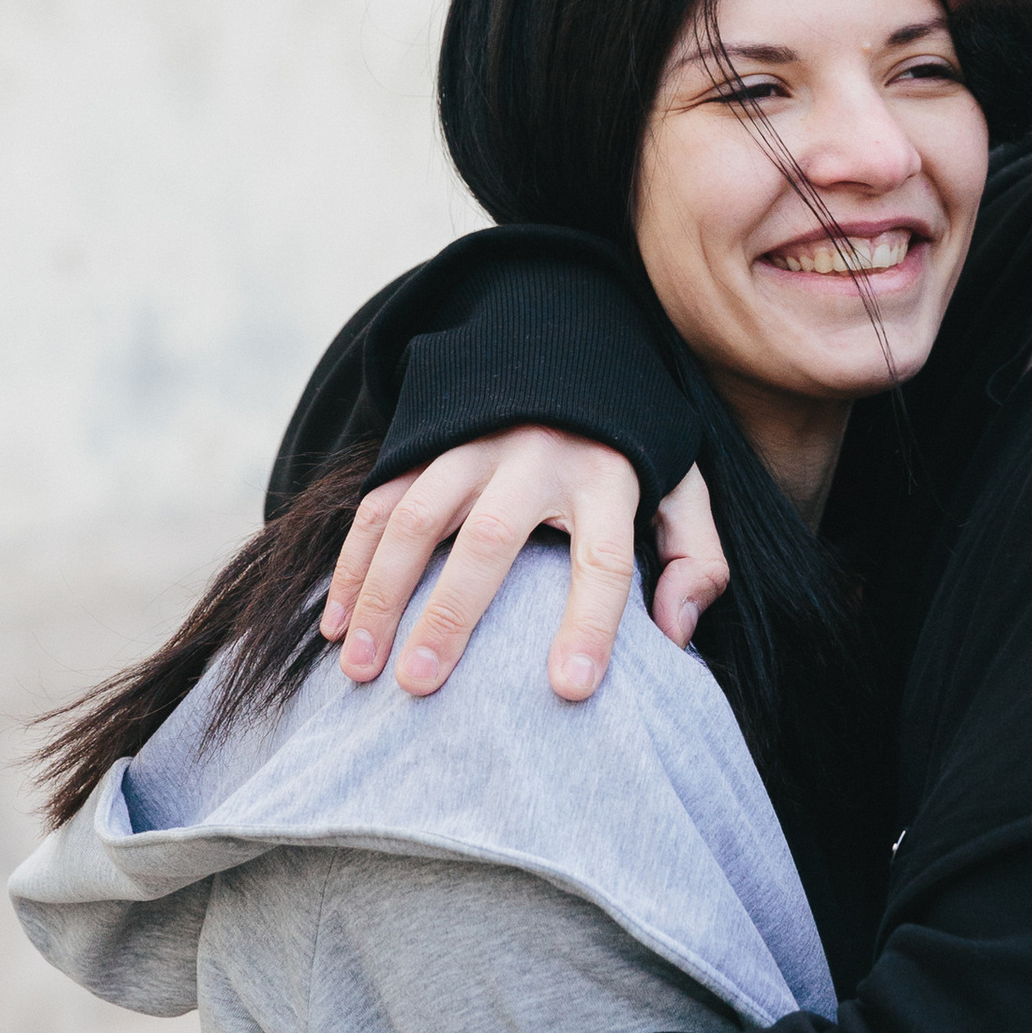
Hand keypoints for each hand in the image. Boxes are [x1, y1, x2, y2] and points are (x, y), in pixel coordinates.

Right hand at [316, 431, 728, 701]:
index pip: (604, 557)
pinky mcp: (422, 443)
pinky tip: (338, 627)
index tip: (568, 690)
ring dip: (381, 595)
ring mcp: (470, 444)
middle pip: (490, 537)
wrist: (564, 342)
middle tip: (420, 686)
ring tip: (362, 670)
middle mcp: (536, 455)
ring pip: (414, 518)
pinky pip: (376, 505)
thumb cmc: (626, 447)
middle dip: (452, 614)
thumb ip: (694, 559)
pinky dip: (351, 566)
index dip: (590, 623)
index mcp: (608, 474)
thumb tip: (674, 634)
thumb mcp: (681, 487)